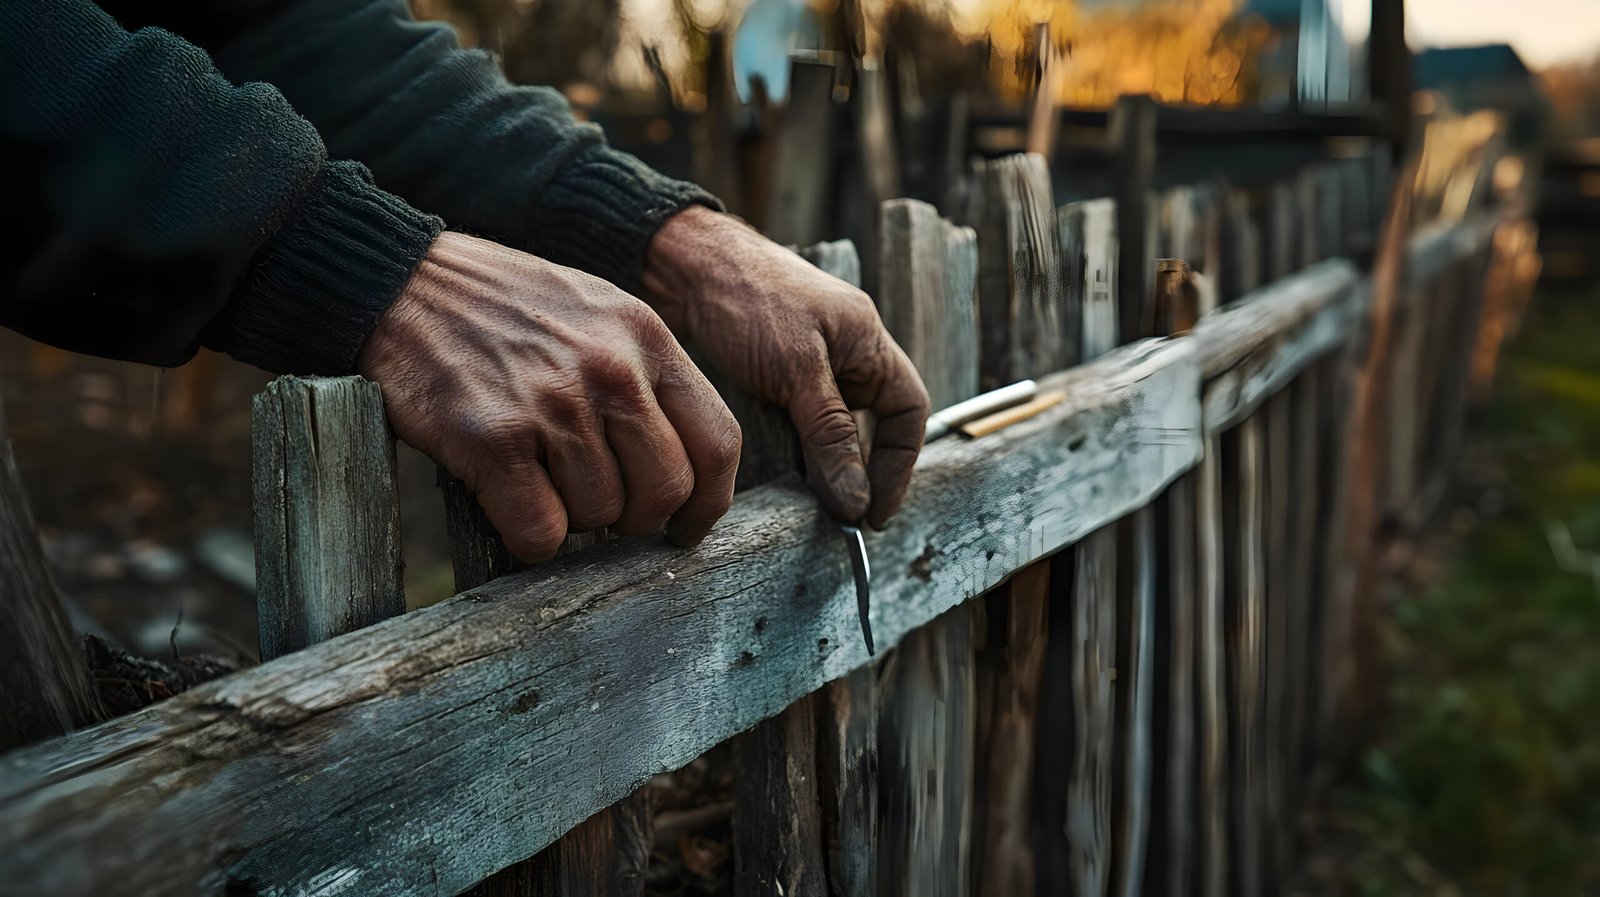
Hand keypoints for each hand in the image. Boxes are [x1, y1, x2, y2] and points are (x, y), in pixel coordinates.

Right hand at [358, 233, 740, 560]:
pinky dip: (527, 536)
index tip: (686, 526)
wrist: (403, 283)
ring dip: (571, 517)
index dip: (708, 502)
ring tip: (538, 475)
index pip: (717, 442)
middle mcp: (610, 371)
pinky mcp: (494, 440)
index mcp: (647, 338)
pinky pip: (540, 532)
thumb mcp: (599, 315)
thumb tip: (686, 471)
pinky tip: (507, 498)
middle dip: (636, 518)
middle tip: (600, 507)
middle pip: (666, 491)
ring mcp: (553, 405)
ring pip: (601, 516)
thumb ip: (646, 377)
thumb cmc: (504, 309)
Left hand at [642, 207, 929, 528]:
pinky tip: (780, 470)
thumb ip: (830, 435)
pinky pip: (799, 420)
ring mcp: (811, 362)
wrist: (684, 264)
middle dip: (862, 472)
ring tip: (812, 502)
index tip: (875, 512)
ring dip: (826, 464)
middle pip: (873, 425)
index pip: (908, 412)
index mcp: (869, 342)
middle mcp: (848, 353)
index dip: (900, 465)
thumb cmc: (747, 296)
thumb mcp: (797, 369)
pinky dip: (796, 447)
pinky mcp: (776, 371)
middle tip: (842, 517)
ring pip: (833, 428)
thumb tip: (856, 498)